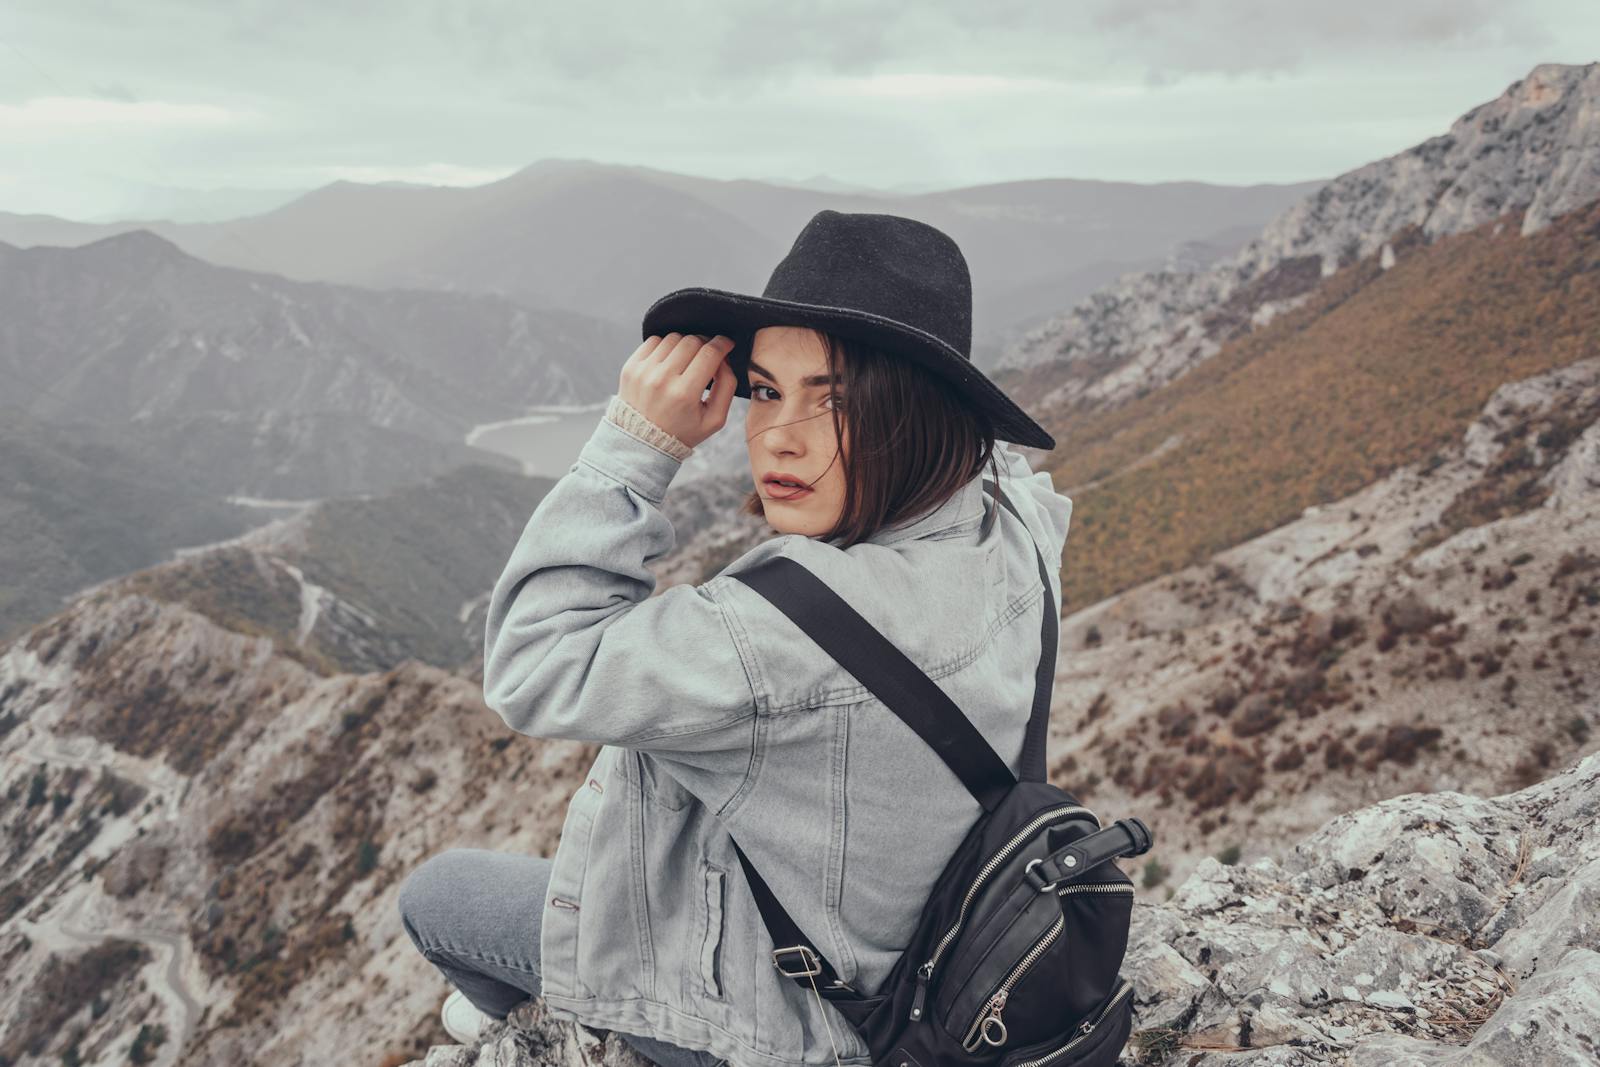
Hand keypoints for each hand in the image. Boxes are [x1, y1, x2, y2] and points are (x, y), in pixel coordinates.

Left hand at [620, 332, 738, 449]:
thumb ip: (727, 387)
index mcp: (684, 394)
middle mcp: (662, 379)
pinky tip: (669, 360)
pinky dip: (666, 345)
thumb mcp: (714, 419)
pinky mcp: (631, 367)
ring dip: (685, 344)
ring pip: (674, 338)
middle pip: (692, 341)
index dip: (723, 344)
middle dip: (705, 344)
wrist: (642, 441)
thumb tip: (725, 358)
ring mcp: (643, 371)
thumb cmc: (682, 431)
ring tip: (687, 360)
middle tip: (707, 355)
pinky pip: (654, 340)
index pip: (710, 353)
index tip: (727, 343)